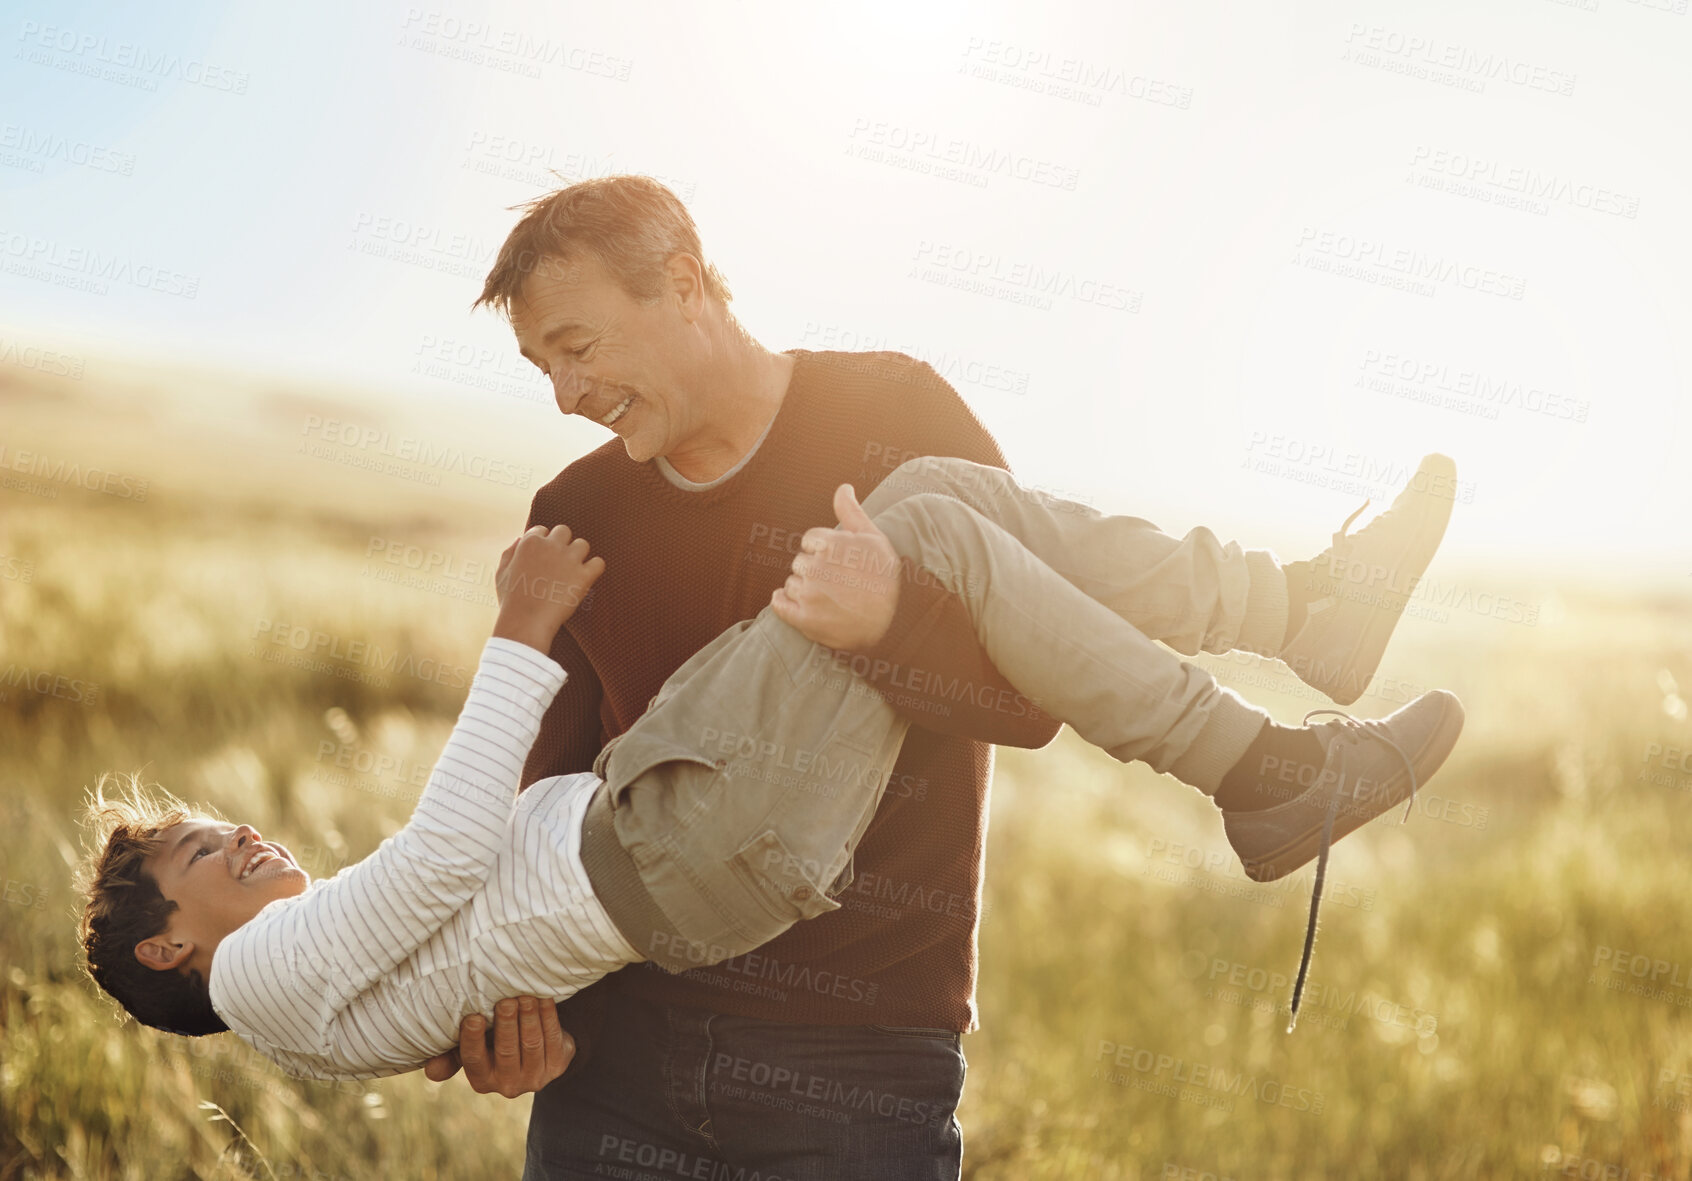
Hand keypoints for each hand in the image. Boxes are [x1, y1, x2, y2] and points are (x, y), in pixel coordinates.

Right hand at [422, 996, 574, 1097]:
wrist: (534, 1046)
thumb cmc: (494, 1041)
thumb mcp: (473, 1047)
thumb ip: (452, 1054)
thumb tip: (431, 1071)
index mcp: (482, 1080)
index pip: (474, 1060)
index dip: (473, 1040)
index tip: (474, 1017)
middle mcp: (508, 1085)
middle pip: (507, 1052)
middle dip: (507, 1025)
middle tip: (506, 1002)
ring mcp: (535, 1078)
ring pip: (532, 1044)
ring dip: (529, 1018)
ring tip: (525, 996)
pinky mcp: (558, 1066)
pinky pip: (554, 1039)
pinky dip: (549, 1017)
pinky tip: (544, 999)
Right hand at [493, 525, 605, 650]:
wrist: (525, 623)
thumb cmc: (511, 602)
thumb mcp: (501, 574)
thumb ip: (509, 552)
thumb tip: (520, 539)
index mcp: (530, 542)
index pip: (542, 531)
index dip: (543, 545)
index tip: (543, 560)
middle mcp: (551, 545)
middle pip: (564, 531)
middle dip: (562, 544)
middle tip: (559, 564)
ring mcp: (569, 560)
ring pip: (583, 544)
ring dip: (578, 556)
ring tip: (571, 573)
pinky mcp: (584, 576)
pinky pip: (599, 563)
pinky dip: (594, 569)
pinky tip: (586, 579)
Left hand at [770, 483, 899, 649]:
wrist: (892, 622)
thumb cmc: (884, 577)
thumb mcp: (874, 539)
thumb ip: (851, 512)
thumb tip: (843, 487)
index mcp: (831, 544)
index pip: (809, 541)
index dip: (823, 552)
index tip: (839, 564)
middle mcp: (817, 567)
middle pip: (799, 562)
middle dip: (813, 570)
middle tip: (836, 583)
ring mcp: (809, 594)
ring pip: (790, 583)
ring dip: (802, 589)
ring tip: (828, 598)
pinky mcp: (804, 619)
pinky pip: (779, 604)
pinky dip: (782, 603)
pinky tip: (797, 605)